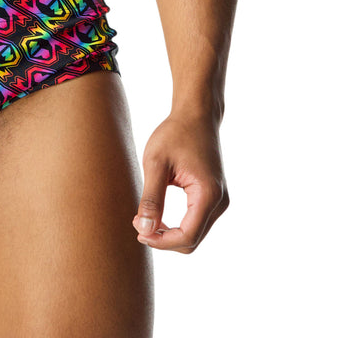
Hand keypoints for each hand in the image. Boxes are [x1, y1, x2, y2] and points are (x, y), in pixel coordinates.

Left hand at [132, 114, 228, 252]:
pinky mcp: (214, 197)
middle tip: (138, 225)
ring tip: (144, 219)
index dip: (162, 242)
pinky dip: (178, 225)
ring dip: (170, 234)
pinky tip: (158, 215)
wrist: (196, 115)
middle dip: (164, 240)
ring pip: (195, 234)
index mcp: (208, 194)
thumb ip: (151, 198)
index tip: (139, 232)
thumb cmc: (175, 134)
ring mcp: (220, 201)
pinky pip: (197, 223)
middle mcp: (219, 202)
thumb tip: (145, 230)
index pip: (188, 236)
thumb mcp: (156, 163)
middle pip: (193, 240)